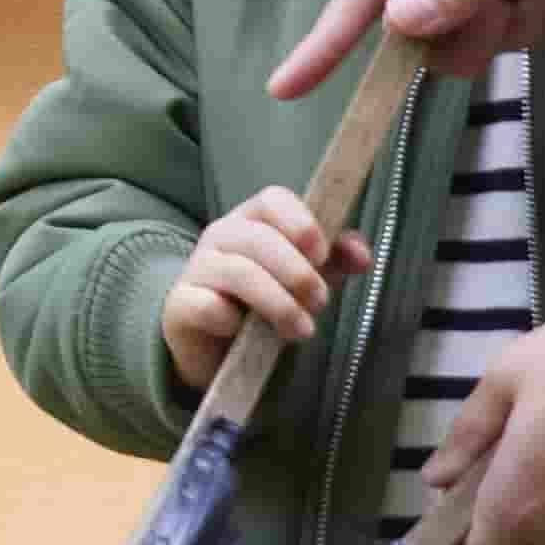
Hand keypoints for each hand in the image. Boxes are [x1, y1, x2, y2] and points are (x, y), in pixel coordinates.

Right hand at [156, 195, 350, 389]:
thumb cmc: (260, 303)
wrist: (211, 345)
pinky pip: (207, 306)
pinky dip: (230, 321)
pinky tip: (242, 333)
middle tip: (319, 303)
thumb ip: (333, 261)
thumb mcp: (301, 278)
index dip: (301, 223)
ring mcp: (197, 269)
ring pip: (239, 272)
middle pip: (258, 238)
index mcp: (252, 221)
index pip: (273, 199)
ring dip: (278, 303)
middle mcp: (220, 236)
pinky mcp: (180, 305)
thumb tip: (363, 255)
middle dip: (297, 273)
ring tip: (301, 330)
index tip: (321, 255)